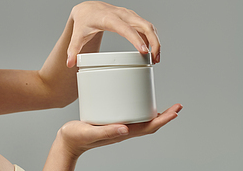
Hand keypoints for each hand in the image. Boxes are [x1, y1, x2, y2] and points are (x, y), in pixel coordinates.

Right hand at [57, 104, 182, 157]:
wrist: (66, 141)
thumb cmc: (76, 138)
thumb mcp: (89, 133)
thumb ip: (107, 132)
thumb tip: (125, 129)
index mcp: (121, 133)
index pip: (148, 127)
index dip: (163, 120)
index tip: (175, 111)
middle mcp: (122, 130)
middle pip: (149, 124)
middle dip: (164, 116)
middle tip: (176, 106)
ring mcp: (117, 127)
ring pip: (141, 121)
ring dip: (154, 113)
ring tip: (162, 105)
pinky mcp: (110, 121)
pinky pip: (129, 115)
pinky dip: (138, 109)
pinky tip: (136, 101)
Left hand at [66, 1, 160, 66]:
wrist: (88, 8)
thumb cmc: (84, 21)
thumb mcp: (77, 35)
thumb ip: (73, 50)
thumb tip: (69, 63)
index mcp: (108, 18)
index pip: (125, 28)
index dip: (135, 39)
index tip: (144, 51)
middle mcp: (121, 14)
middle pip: (143, 25)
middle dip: (153, 42)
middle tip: (154, 59)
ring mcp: (129, 15)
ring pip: (148, 26)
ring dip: (155, 41)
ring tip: (155, 59)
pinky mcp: (132, 18)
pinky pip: (146, 27)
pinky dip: (152, 38)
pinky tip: (152, 51)